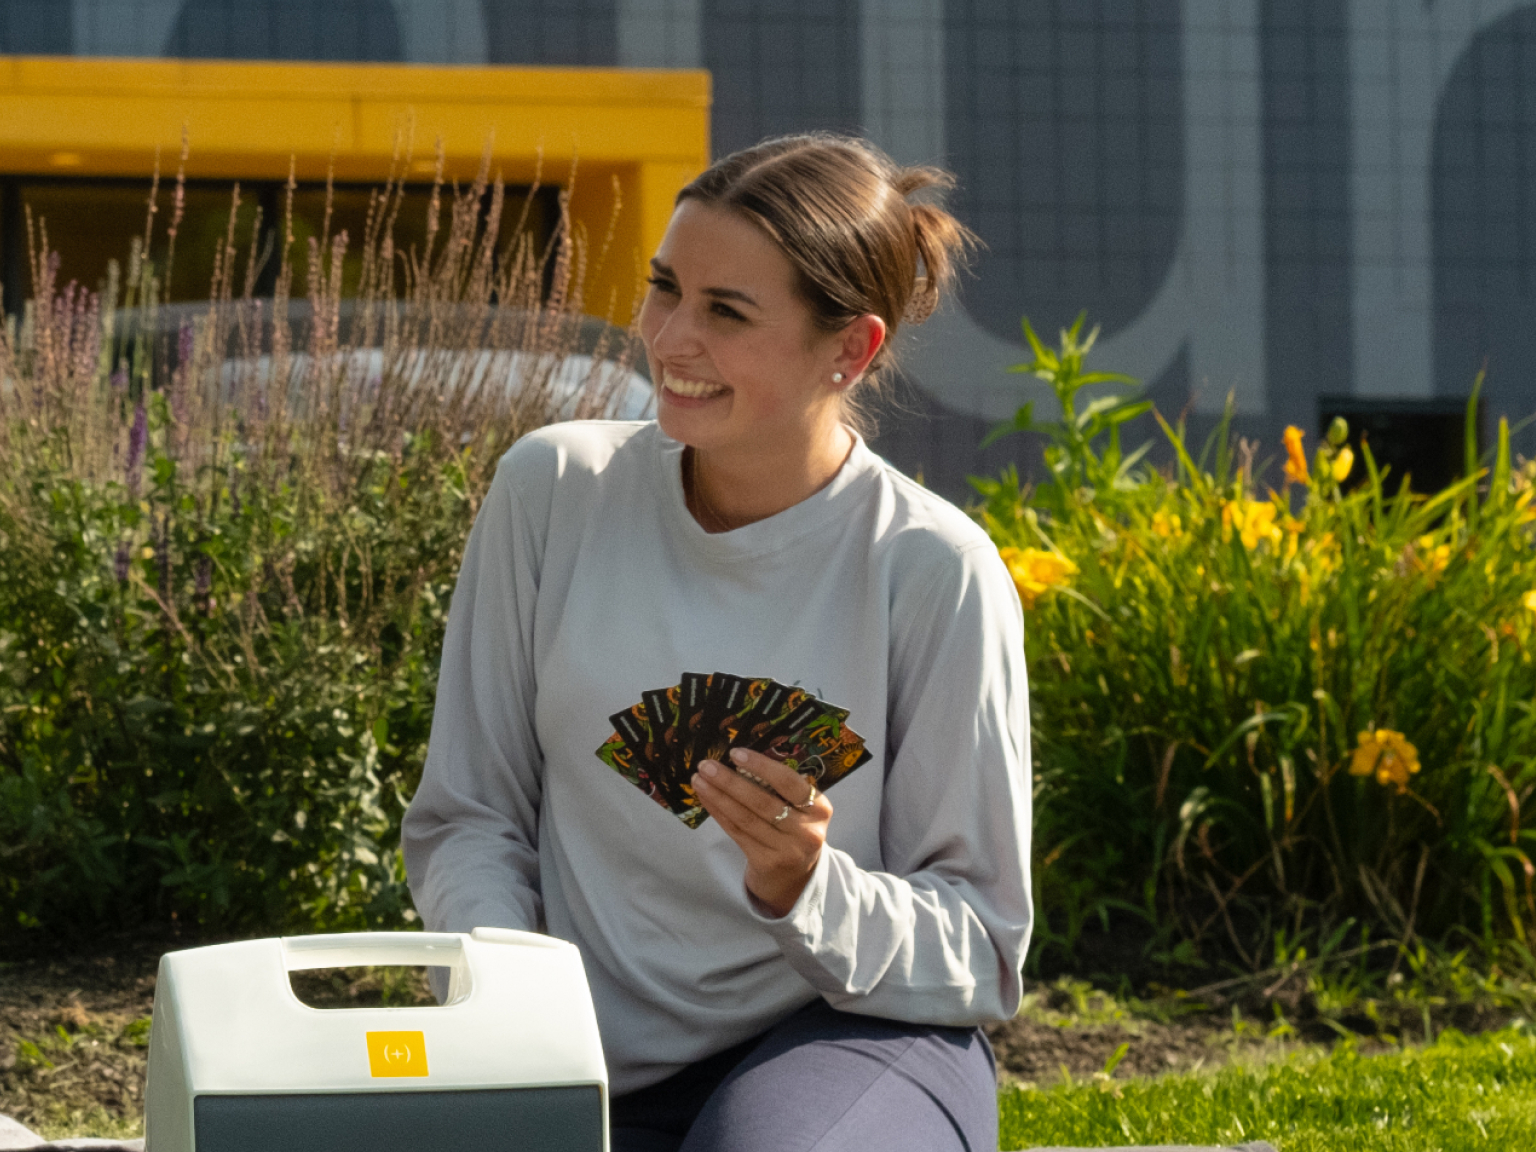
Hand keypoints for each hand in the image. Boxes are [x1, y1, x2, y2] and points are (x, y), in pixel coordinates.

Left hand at [692, 746, 832, 917]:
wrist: (796, 878)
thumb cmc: (795, 830)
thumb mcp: (802, 810)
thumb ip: (782, 788)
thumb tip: (740, 757)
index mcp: (820, 808)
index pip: (789, 783)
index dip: (761, 766)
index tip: (735, 753)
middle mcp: (807, 830)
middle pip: (762, 801)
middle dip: (730, 781)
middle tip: (706, 765)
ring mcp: (787, 849)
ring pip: (746, 818)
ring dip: (718, 796)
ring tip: (699, 779)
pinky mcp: (767, 862)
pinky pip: (737, 832)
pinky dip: (719, 813)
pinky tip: (706, 799)